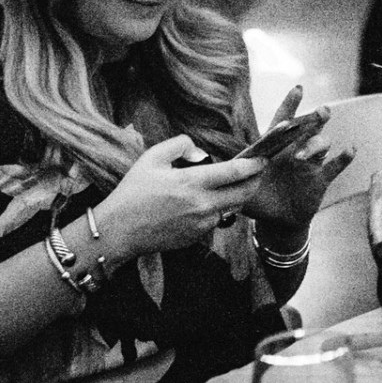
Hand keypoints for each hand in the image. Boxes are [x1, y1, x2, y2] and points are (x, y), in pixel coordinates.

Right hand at [94, 134, 265, 257]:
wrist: (117, 232)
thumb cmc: (133, 193)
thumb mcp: (152, 158)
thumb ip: (181, 145)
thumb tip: (201, 151)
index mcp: (192, 183)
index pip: (236, 172)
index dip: (255, 164)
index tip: (263, 158)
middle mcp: (202, 205)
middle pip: (244, 193)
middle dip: (255, 181)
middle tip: (258, 171)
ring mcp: (201, 224)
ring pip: (232, 207)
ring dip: (237, 195)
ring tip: (233, 183)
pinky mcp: (196, 237)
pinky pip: (216, 220)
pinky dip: (218, 209)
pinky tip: (206, 201)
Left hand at [240, 87, 354, 230]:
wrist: (275, 222)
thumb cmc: (257, 200)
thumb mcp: (243, 188)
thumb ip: (239, 178)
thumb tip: (231, 170)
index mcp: (276, 147)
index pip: (283, 121)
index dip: (291, 104)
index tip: (298, 89)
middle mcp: (295, 149)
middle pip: (309, 127)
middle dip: (315, 117)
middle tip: (321, 112)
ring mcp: (309, 164)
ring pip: (321, 144)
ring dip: (315, 146)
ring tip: (302, 156)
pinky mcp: (320, 180)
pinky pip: (334, 166)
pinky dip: (344, 158)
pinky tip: (350, 149)